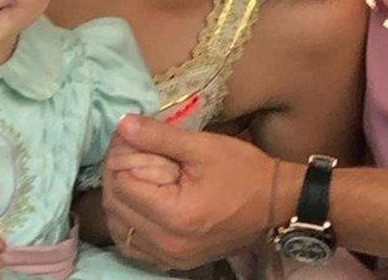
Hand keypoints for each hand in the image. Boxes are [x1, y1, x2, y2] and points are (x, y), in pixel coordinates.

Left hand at [103, 115, 277, 269]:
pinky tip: (137, 202)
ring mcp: (171, 258)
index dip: (117, 157)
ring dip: (117, 200)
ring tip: (130, 173)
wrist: (274, 202)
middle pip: (115, 209)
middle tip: (125, 151)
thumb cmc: (242, 170)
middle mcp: (168, 244)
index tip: (126, 137)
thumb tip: (123, 124)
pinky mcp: (176, 262)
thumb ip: (159, 137)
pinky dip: (128, 223)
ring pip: (120, 230)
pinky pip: (135, 246)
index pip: (121, 186)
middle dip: (114, 176)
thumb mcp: (203, 147)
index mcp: (175, 215)